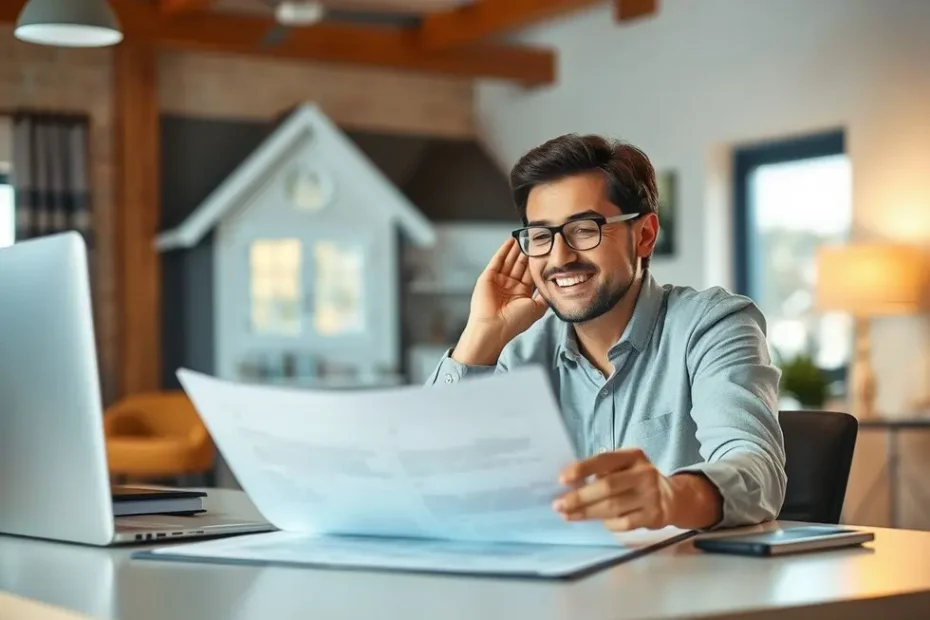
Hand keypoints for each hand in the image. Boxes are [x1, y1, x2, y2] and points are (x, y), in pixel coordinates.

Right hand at [452, 238, 547, 364]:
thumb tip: (555, 287)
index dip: (537, 263)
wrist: (494, 328)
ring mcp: (498, 281)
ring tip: (524, 236)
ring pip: (509, 261)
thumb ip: (544, 296)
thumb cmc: (515, 322)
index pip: (530, 274)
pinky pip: (497, 261)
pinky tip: (510, 241)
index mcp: (521, 294)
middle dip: (527, 252)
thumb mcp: (537, 308)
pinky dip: (503, 250)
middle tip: (534, 239)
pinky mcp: (488, 277)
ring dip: (516, 249)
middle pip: (520, 265)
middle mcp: (510, 286)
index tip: (545, 251)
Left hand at [552, 449, 722, 530]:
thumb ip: (604, 471)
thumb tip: (570, 484)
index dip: (582, 469)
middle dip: (580, 497)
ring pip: (613, 507)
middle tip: (559, 504)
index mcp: (633, 456)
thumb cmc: (637, 480)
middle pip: (607, 486)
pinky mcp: (653, 516)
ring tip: (567, 515)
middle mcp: (644, 473)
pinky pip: (624, 523)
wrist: (674, 498)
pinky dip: (607, 523)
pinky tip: (595, 522)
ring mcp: (650, 496)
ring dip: (587, 512)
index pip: (604, 460)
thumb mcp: (626, 466)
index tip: (562, 479)